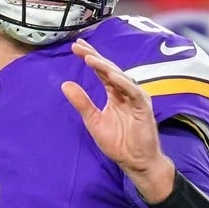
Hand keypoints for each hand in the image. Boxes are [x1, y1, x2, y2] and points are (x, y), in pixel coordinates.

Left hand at [61, 38, 173, 201]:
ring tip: (90, 58)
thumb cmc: (118, 142)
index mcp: (115, 93)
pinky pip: (133, 92)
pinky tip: (111, 76)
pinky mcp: (144, 107)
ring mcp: (136, 98)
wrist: (135, 161)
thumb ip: (81, 102)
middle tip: (79, 46)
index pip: (101, 71)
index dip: (90, 57)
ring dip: (105, 67)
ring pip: (120, 77)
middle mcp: (126, 91)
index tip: (75, 46)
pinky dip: (123, 83)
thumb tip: (64, 84)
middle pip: (109, 69)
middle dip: (94, 56)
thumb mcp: (93, 120)